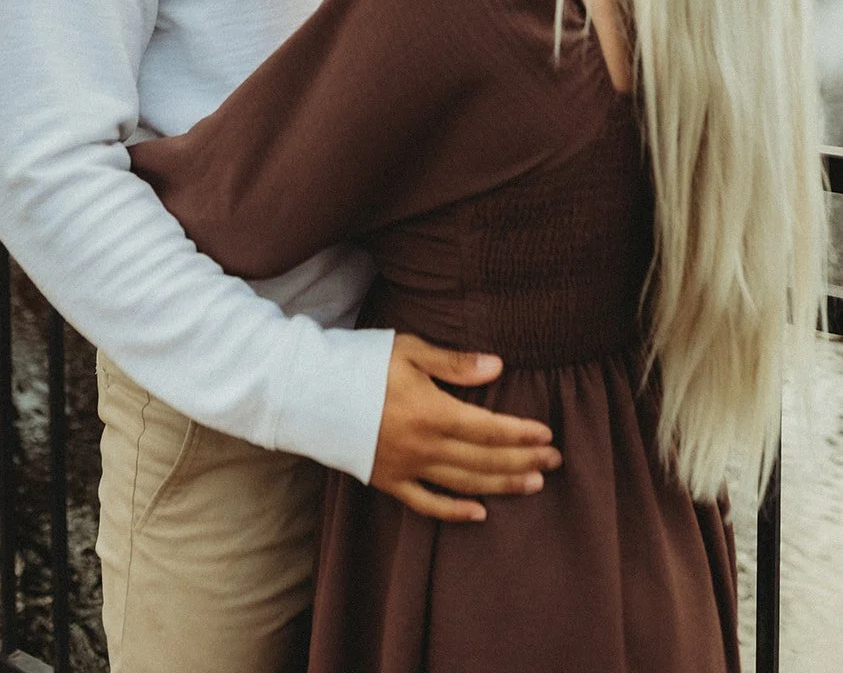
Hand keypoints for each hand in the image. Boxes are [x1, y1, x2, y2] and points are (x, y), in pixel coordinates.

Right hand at [370, 334, 561, 522]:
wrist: (312, 392)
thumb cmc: (362, 364)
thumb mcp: (410, 351)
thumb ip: (454, 363)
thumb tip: (497, 367)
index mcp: (432, 412)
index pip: (488, 428)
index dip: (520, 434)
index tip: (547, 436)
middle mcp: (423, 446)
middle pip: (484, 459)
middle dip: (523, 461)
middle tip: (554, 462)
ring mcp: (406, 468)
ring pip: (464, 483)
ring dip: (501, 485)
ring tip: (532, 484)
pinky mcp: (388, 481)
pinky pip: (427, 504)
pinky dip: (455, 512)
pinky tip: (479, 514)